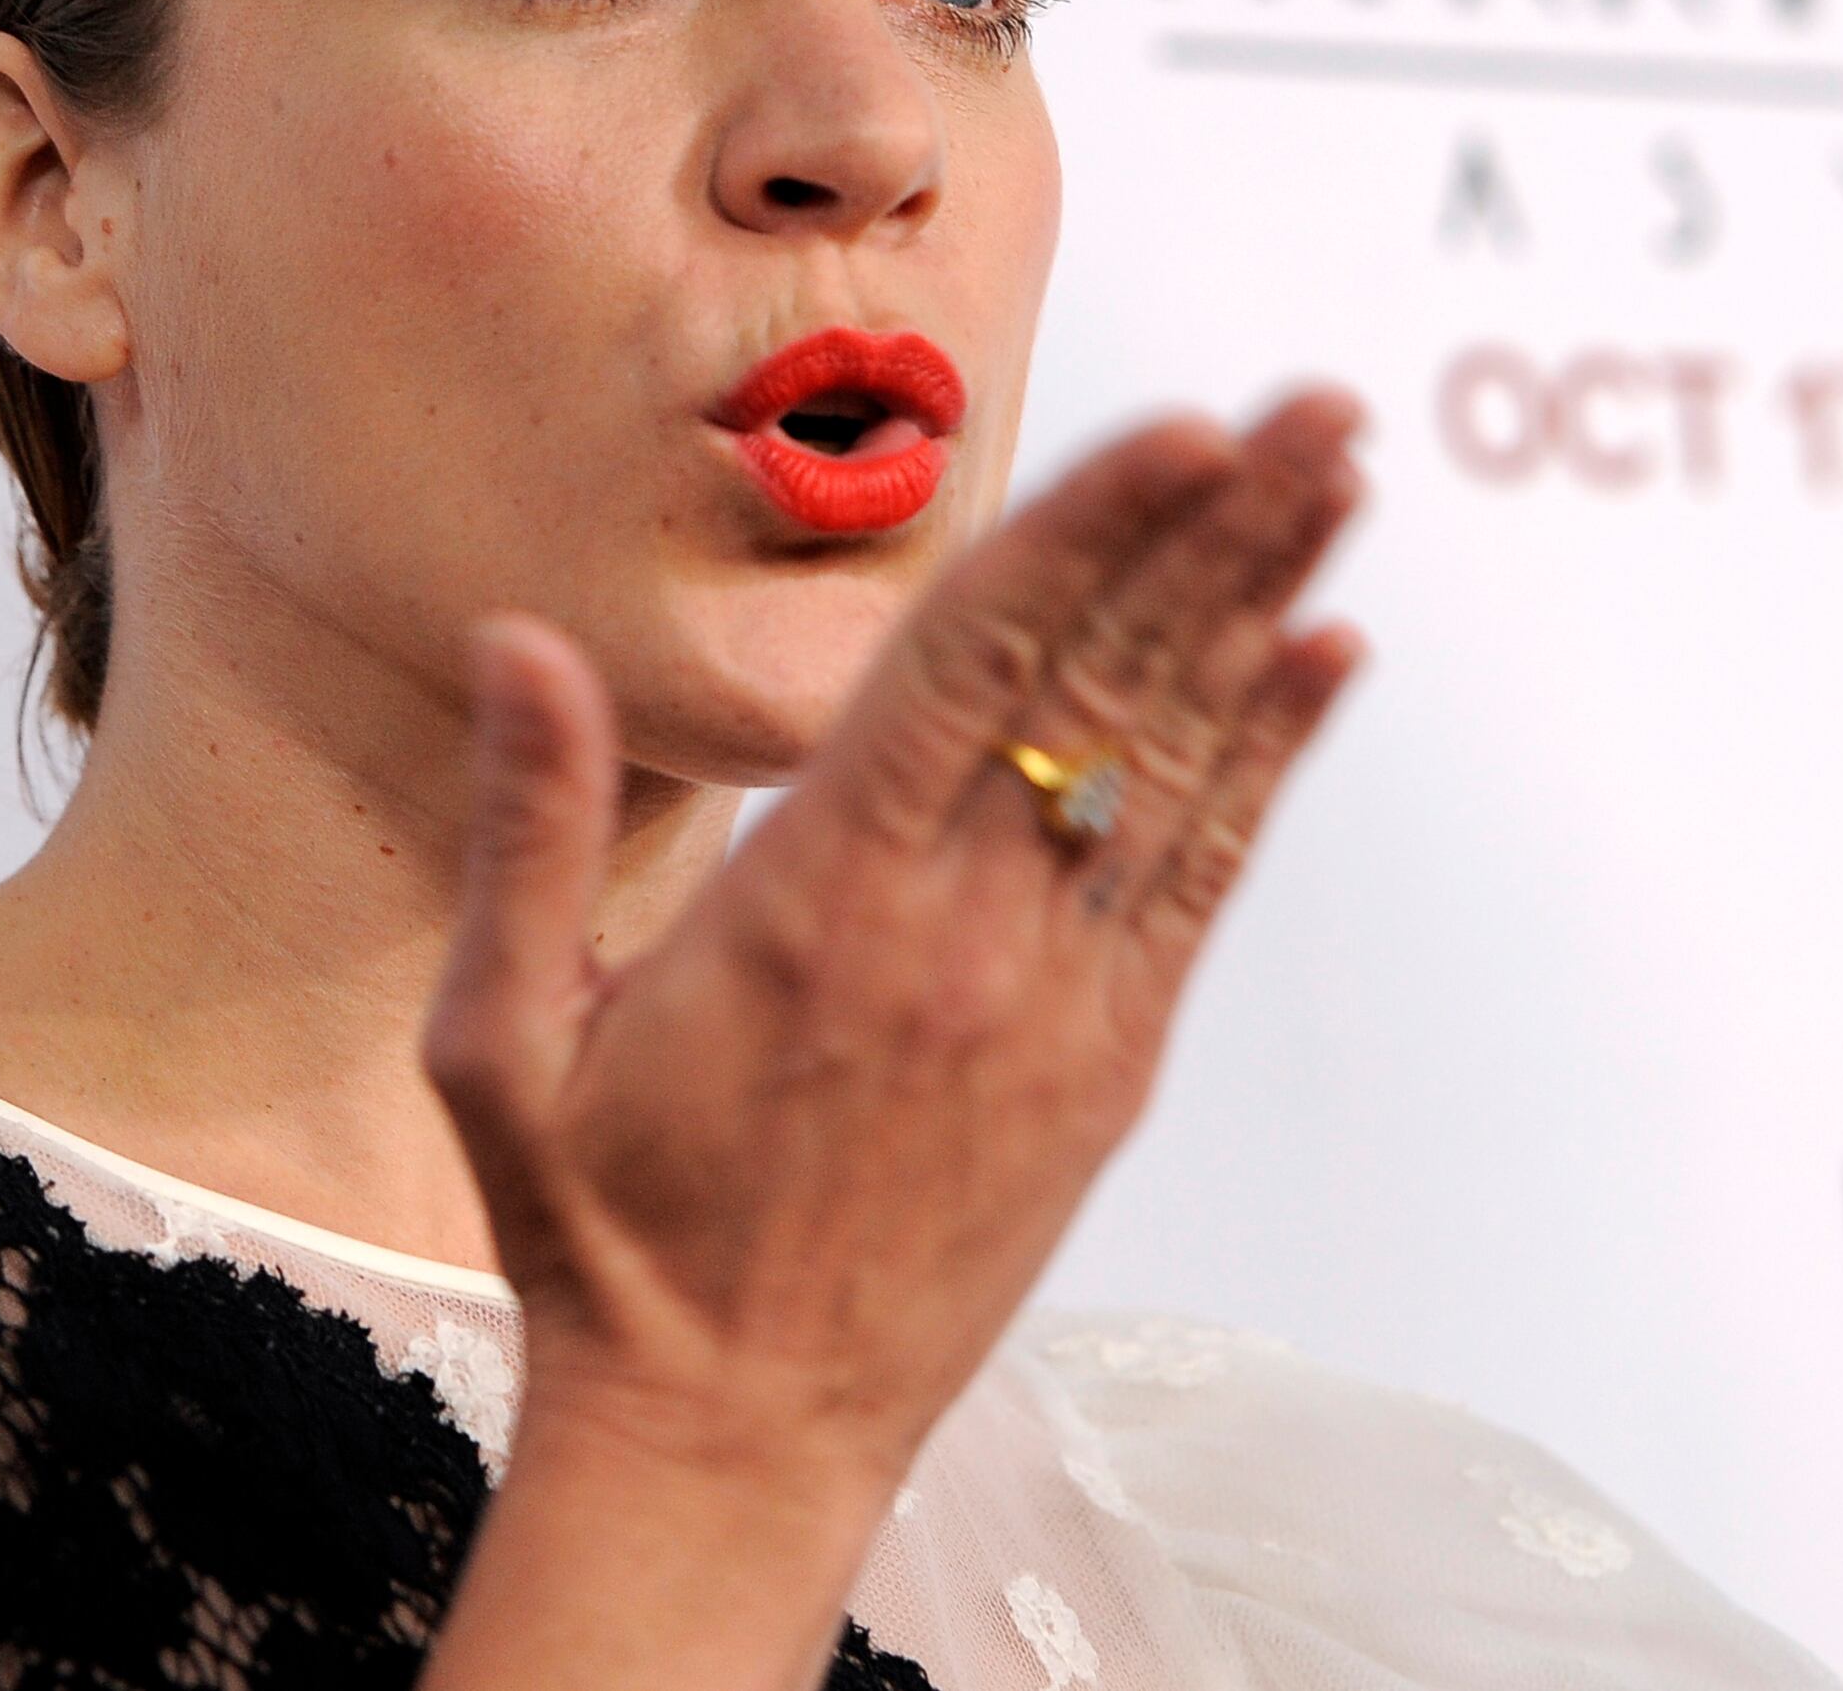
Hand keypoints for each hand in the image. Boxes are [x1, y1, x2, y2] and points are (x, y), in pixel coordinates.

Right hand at [422, 390, 1366, 1512]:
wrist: (731, 1437)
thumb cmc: (605, 1236)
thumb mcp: (503, 1039)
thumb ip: (529, 824)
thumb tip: (514, 636)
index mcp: (815, 898)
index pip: (976, 664)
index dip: (1089, 535)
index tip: (1182, 428)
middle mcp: (957, 932)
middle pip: (1111, 684)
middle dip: (1223, 531)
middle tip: (1320, 405)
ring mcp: (1049, 1001)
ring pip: (1177, 762)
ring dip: (1267, 608)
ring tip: (1339, 474)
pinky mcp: (1104, 1068)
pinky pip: (1201, 885)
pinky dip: (1270, 766)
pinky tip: (1324, 659)